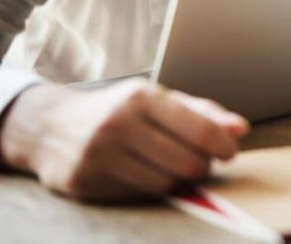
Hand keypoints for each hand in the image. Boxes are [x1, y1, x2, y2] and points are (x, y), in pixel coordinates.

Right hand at [0, 79, 248, 199]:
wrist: (49, 126)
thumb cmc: (117, 111)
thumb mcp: (158, 101)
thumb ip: (203, 113)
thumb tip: (241, 129)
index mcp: (141, 97)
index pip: (201, 130)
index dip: (223, 147)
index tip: (229, 153)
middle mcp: (119, 123)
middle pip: (187, 163)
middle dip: (200, 166)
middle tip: (196, 161)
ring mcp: (99, 154)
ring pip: (165, 184)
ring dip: (176, 180)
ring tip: (169, 166)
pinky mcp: (85, 181)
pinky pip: (137, 195)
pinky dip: (148, 188)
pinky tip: (141, 173)